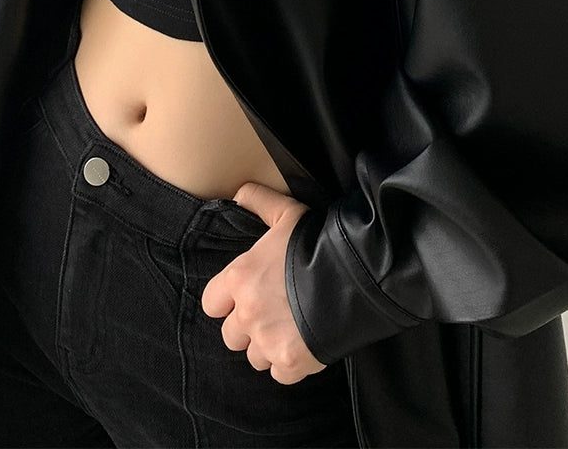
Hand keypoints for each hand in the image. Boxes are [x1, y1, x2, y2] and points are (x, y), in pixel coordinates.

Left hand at [200, 180, 326, 384]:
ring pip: (254, 358)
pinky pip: (280, 374)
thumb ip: (260, 201)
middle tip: (271, 314)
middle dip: (248, 328)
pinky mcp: (291, 364)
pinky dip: (290, 365)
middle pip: (231, 336)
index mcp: (239, 279)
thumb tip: (240, 192)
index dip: (226, 302)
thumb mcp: (287, 213)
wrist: (356, 275)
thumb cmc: (318, 243)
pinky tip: (304, 344)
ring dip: (268, 347)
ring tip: (290, 329)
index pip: (211, 304)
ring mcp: (268, 341)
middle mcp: (247, 314)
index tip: (242, 298)